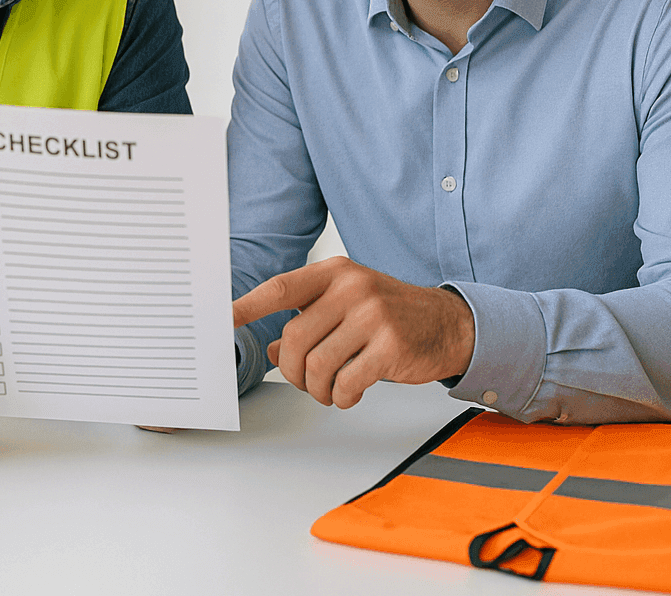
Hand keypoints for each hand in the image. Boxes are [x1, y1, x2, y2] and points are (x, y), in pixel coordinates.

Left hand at [232, 257, 474, 408]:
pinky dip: (342, 397)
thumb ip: (309, 322)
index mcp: (335, 273)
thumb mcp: (347, 307)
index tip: (222, 318)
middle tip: (307, 381)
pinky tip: (351, 393)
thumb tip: (272, 348)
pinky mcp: (390, 346)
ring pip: (317, 365)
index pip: (281, 288)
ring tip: (330, 390)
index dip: (247, 305)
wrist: (448, 324)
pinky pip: (346, 383)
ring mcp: (373, 316)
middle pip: (294, 338)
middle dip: (294, 371)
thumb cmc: (391, 315)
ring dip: (318, 389)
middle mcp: (352, 289)